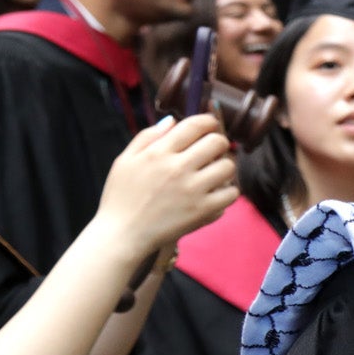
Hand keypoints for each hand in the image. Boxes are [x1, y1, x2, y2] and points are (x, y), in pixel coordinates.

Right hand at [97, 114, 238, 257]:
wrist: (122, 234)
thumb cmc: (121, 197)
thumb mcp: (124, 161)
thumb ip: (147, 137)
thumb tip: (172, 120)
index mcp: (158, 153)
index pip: (195, 125)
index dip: (208, 121)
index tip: (209, 126)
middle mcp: (178, 168)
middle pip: (218, 142)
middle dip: (218, 143)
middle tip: (212, 151)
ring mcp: (193, 190)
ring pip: (228, 166)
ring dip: (224, 167)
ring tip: (213, 173)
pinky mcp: (203, 210)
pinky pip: (232, 193)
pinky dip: (227, 192)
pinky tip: (214, 193)